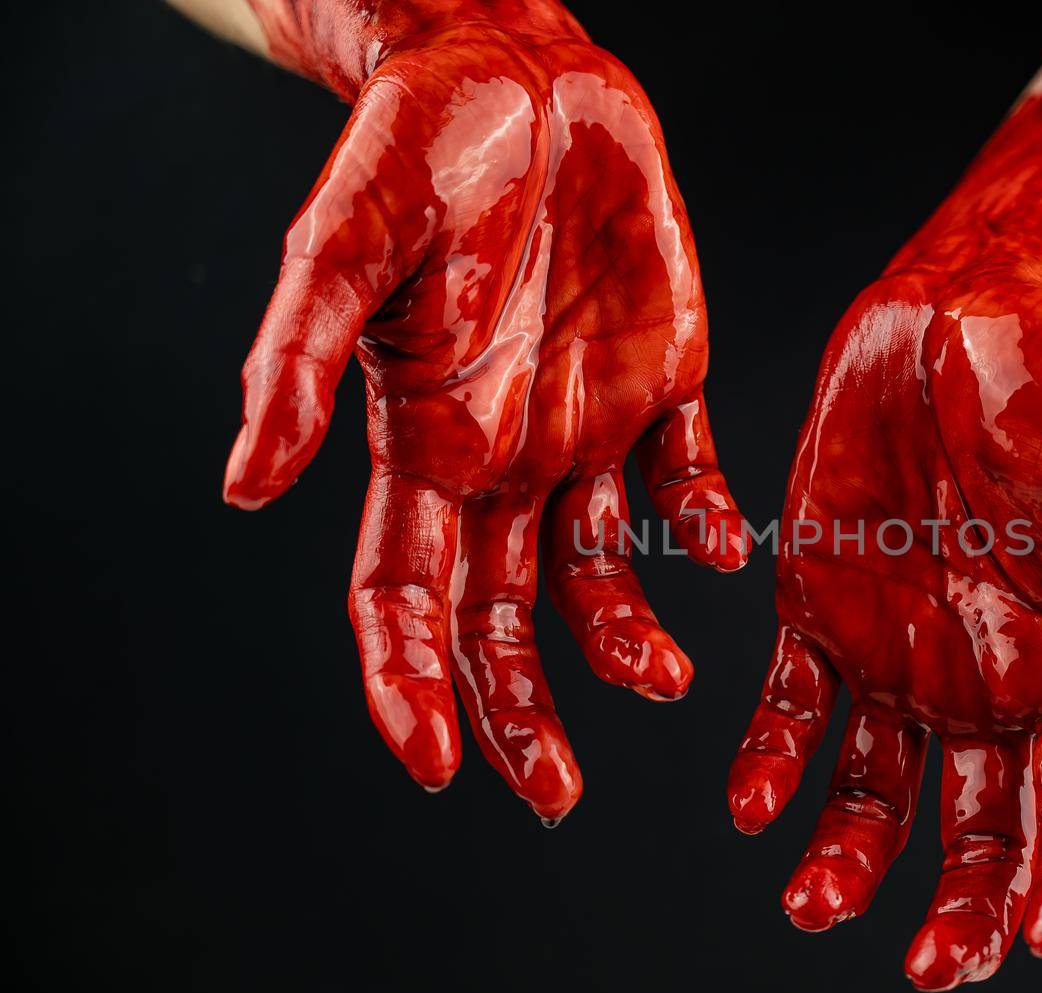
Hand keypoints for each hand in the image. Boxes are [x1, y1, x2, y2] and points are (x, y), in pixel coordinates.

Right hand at [224, 3, 746, 822]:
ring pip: (600, 573)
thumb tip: (243, 487)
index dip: (408, 684)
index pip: (399, 594)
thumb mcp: (346, 247)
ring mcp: (585, 426)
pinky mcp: (664, 381)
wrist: (520, 71)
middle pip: (501, 618)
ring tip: (666, 681)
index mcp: (420, 440)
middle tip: (556, 794)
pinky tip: (721, 553)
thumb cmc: (416, 146)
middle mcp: (502, 454)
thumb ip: (298, 364)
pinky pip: (690, 481)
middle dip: (522, 710)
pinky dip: (707, 526)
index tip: (437, 766)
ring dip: (628, 640)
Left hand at [726, 27, 1041, 987]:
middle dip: (963, 910)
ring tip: (813, 902)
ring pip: (876, 797)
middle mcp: (985, 681)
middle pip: (980, 834)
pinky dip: (770, 767)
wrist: (976, 301)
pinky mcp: (817, 611)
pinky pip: (789, 715)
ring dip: (849, 863)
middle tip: (931, 965)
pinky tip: (754, 804)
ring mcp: (898, 655)